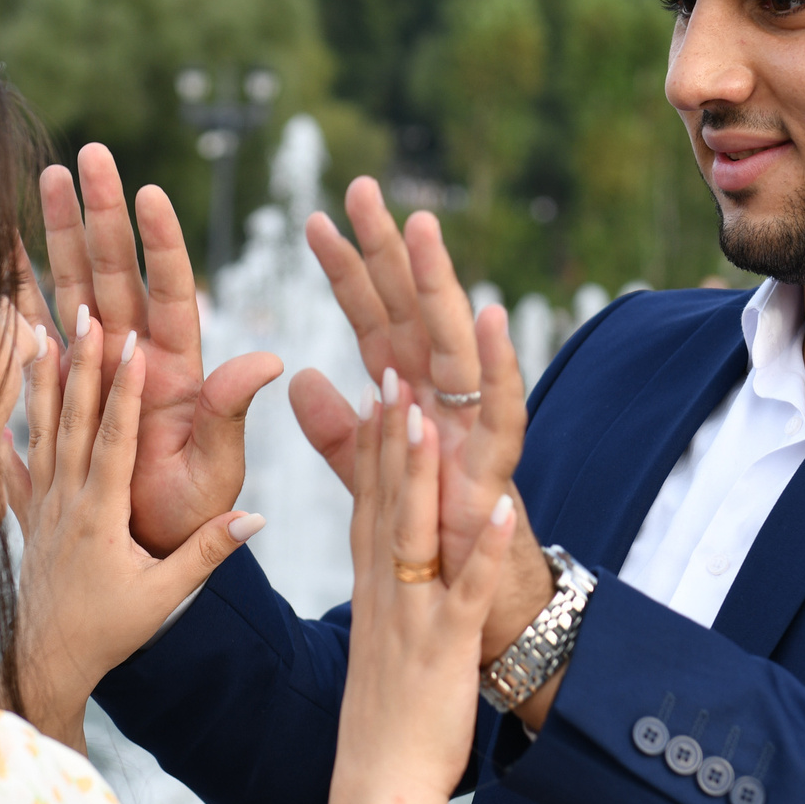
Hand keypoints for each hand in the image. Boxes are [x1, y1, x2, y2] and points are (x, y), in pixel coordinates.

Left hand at [7, 307, 264, 751]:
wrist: (47, 664)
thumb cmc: (111, 632)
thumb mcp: (166, 595)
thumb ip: (208, 552)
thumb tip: (257, 516)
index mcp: (100, 515)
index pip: (113, 439)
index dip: (123, 389)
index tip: (130, 342)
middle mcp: (64, 502)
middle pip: (72, 420)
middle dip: (80, 363)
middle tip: (85, 314)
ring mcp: (39, 508)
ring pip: (38, 431)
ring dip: (40, 381)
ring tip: (38, 332)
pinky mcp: (25, 519)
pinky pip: (12, 467)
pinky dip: (3, 434)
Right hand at [37, 145, 283, 555]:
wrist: (144, 550)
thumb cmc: (189, 516)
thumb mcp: (215, 469)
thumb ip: (230, 414)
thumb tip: (268, 360)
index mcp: (180, 369)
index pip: (173, 291)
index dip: (163, 243)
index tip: (150, 193)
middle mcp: (137, 354)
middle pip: (119, 270)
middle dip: (104, 211)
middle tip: (90, 154)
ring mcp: (98, 364)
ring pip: (77, 283)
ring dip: (62, 230)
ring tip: (47, 173)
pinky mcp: (64, 383)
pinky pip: (36, 327)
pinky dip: (18, 287)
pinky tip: (0, 243)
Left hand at [290, 179, 553, 653]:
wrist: (475, 614)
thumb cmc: (431, 544)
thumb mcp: (374, 481)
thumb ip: (339, 433)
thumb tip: (302, 379)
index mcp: (408, 400)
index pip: (371, 321)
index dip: (345, 273)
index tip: (314, 221)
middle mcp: (443, 403)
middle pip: (411, 315)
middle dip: (389, 253)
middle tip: (362, 190)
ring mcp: (473, 429)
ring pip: (455, 345)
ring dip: (440, 287)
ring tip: (422, 230)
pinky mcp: (498, 469)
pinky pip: (502, 410)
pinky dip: (501, 365)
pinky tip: (493, 316)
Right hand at [333, 390, 514, 798]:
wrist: (378, 781)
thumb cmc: (384, 718)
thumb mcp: (375, 642)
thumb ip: (383, 595)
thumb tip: (387, 565)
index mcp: (373, 590)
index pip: (369, 502)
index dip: (375, 443)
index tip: (381, 387)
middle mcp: (385, 592)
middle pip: (386, 501)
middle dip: (391, 435)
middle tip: (396, 371)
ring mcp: (413, 616)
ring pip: (415, 533)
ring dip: (421, 474)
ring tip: (429, 417)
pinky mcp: (445, 647)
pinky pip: (467, 590)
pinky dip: (486, 550)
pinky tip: (502, 509)